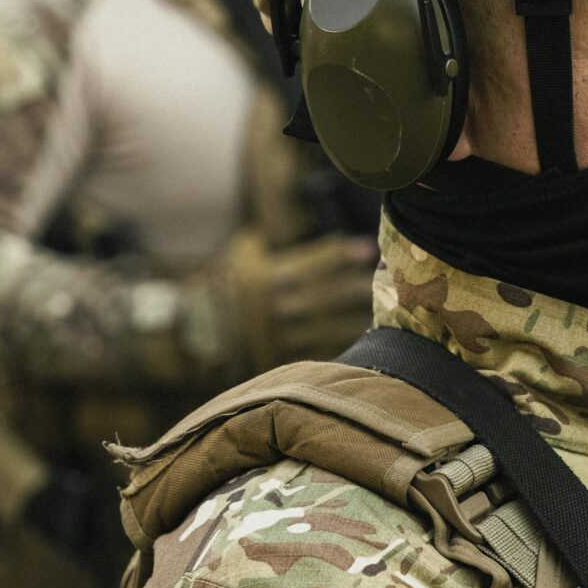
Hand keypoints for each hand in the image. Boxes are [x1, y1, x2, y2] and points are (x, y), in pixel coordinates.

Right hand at [205, 232, 378, 376]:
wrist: (197, 333)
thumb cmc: (224, 289)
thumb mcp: (241, 259)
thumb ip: (269, 248)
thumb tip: (289, 230)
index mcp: (269, 278)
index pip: (311, 263)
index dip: (340, 255)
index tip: (367, 248)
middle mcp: (278, 307)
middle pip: (327, 295)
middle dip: (359, 287)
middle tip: (390, 279)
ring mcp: (283, 335)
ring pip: (329, 325)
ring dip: (359, 316)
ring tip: (387, 308)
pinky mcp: (285, 357)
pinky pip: (321, 351)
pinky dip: (344, 344)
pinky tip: (367, 338)